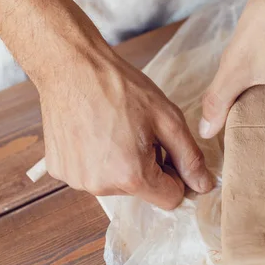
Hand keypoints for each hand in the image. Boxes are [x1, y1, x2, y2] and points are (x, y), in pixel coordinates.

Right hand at [40, 49, 214, 209]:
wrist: (72, 66)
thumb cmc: (121, 88)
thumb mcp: (168, 119)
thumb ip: (189, 157)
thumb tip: (204, 186)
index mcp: (131, 176)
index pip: (170, 198)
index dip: (176, 175)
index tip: (167, 150)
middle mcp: (101, 186)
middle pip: (143, 191)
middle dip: (148, 167)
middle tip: (138, 132)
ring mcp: (76, 180)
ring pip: (117, 184)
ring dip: (122, 163)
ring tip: (115, 129)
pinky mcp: (59, 170)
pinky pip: (92, 174)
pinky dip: (97, 159)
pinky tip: (93, 131)